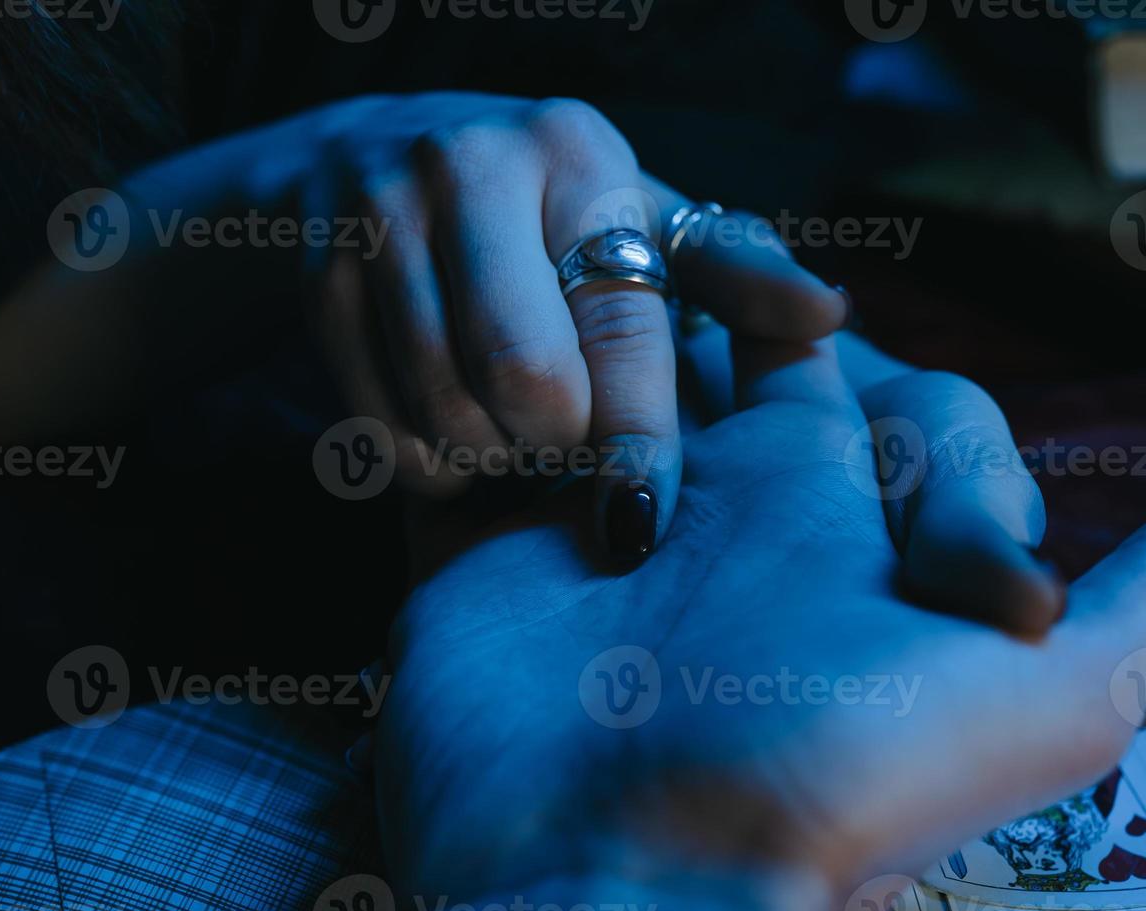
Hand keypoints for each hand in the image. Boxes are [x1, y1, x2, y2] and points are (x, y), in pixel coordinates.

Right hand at [237, 93, 845, 560]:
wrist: (368, 159)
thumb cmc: (547, 212)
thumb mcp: (647, 222)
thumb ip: (736, 275)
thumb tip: (830, 313)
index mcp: (579, 155)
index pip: (621, 329)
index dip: (635, 440)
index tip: (640, 520)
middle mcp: (472, 168)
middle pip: (524, 383)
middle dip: (553, 446)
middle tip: (561, 444)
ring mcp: (378, 217)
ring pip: (445, 414)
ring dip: (488, 459)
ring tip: (507, 434)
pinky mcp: (315, 277)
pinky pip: (379, 428)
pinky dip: (422, 460)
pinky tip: (446, 430)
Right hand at [374, 338, 1145, 910]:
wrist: (614, 868)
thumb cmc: (843, 784)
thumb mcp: (1050, 698)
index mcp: (864, 545)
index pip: (917, 411)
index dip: (932, 418)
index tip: (909, 491)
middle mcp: (746, 524)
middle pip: (771, 356)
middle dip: (766, 307)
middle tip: (772, 317)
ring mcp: (617, 522)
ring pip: (644, 359)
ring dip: (648, 317)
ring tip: (643, 283)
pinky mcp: (501, 537)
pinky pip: (521, 413)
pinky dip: (530, 360)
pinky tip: (549, 331)